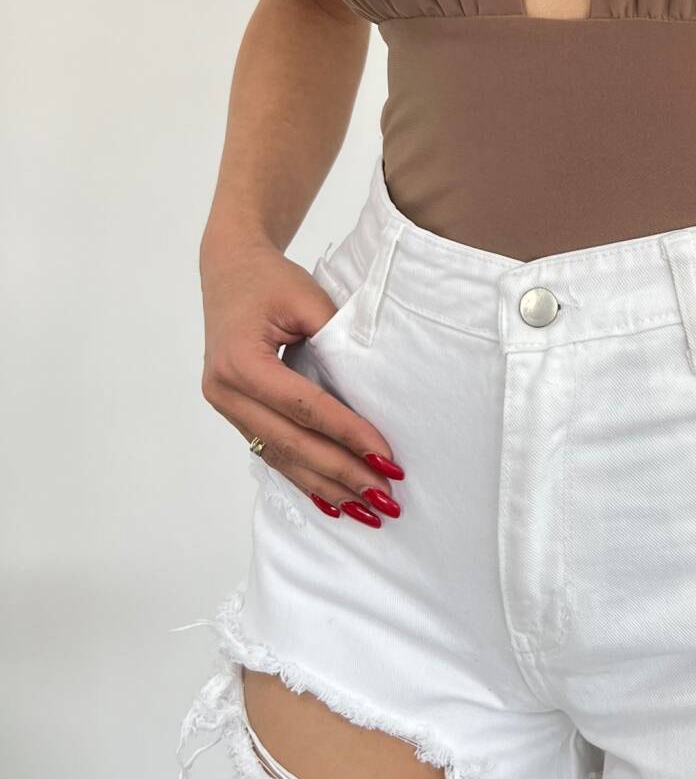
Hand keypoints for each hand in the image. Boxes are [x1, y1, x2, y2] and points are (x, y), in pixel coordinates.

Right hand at [200, 236, 402, 525]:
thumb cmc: (271, 280)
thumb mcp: (306, 298)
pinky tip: (333, 500)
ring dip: (325, 486)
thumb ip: (335, 341)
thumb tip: (372, 393)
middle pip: (291, 443)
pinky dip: (304, 476)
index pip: (304, 408)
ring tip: (367, 509)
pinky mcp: (236, 412)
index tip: (386, 458)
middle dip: (342, 473)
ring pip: (280, 456)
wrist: (230, 270)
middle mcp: (225, 391)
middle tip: (385, 498)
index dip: (347, 434)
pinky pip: (271, 451)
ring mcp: (226, 407)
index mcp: (241, 362)